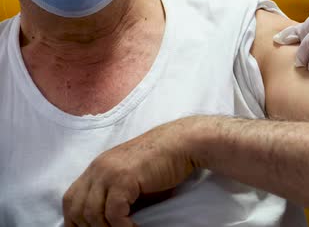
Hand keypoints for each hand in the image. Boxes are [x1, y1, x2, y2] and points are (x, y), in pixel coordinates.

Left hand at [62, 118, 200, 226]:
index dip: (75, 221)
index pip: (71, 199)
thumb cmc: (162, 163)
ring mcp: (109, 172)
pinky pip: (114, 213)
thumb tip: (108, 221)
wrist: (182, 143)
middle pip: (76, 208)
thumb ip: (115, 194)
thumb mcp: (131, 178)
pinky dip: (122, 226)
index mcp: (98, 167)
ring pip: (92, 214)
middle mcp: (98, 168)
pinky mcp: (124, 178)